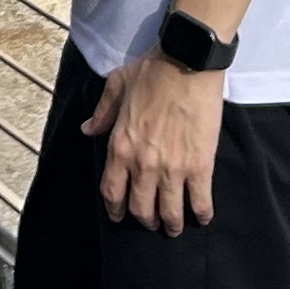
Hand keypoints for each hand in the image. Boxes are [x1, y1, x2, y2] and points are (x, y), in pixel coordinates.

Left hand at [83, 49, 221, 233]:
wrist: (187, 62)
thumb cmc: (152, 70)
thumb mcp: (116, 86)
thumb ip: (102, 112)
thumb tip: (87, 130)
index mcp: (120, 146)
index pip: (111, 191)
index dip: (115, 209)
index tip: (120, 215)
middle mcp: (143, 164)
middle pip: (140, 208)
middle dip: (145, 219)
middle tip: (151, 221)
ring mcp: (172, 168)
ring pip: (169, 212)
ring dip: (171, 224)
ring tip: (174, 227)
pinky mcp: (200, 165)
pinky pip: (200, 200)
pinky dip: (201, 213)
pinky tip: (202, 217)